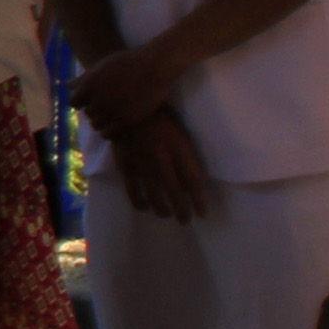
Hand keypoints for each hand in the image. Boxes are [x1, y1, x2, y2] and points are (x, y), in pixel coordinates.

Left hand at [69, 40, 178, 136]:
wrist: (155, 66)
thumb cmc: (127, 63)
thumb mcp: (101, 67)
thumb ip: (83, 79)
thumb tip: (66, 86)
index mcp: (89, 85)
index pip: (74, 102)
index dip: (81, 101)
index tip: (88, 100)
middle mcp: (99, 99)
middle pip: (87, 113)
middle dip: (94, 109)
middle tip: (105, 107)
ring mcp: (113, 111)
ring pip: (96, 125)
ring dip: (101, 121)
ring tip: (111, 114)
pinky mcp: (127, 120)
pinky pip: (108, 134)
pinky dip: (108, 131)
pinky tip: (116, 124)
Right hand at [105, 105, 211, 221]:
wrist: (128, 107)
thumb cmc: (159, 118)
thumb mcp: (179, 134)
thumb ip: (185, 156)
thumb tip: (189, 182)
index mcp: (180, 150)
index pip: (194, 182)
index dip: (199, 201)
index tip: (202, 213)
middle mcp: (164, 160)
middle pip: (176, 194)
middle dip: (183, 211)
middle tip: (185, 220)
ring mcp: (143, 165)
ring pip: (155, 197)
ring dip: (163, 210)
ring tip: (166, 214)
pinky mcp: (126, 166)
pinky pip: (133, 191)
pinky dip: (139, 203)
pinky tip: (144, 208)